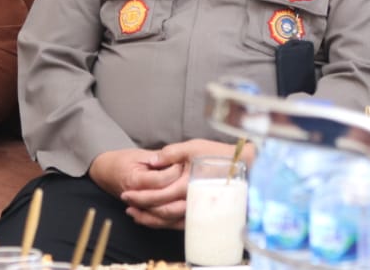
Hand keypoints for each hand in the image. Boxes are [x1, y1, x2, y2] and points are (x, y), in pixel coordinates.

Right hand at [89, 147, 183, 228]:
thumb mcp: (140, 154)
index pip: (160, 180)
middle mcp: (136, 197)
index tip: (182, 163)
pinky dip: (173, 220)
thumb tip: (177, 159)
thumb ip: (159, 157)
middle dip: (180, 193)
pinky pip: (159, 222)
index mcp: (134, 180)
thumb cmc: (124, 161)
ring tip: (193, 199)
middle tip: (191, 181)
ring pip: (162, 216)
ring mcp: (138, 208)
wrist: (106, 172)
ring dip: (179, 210)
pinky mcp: (142, 214)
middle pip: (163, 203)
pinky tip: (185, 213)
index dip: (174, 172)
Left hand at [119, 140, 246, 230]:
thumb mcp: (193, 146)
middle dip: (141, 208)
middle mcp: (192, 201)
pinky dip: (164, 223)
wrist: (244, 166)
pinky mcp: (201, 212)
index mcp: (188, 185)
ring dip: (150, 219)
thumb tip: (152, 161)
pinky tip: (154, 218)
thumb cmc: (218, 154)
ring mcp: (197, 209)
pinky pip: (180, 223)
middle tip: (126, 203)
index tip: (126, 193)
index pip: (158, 196)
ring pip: (169, 221)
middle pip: (161, 212)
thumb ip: (171, 153)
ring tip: (134, 215)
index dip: (140, 196)